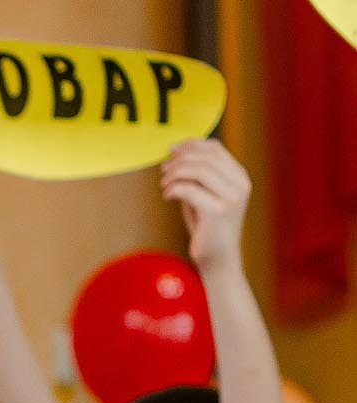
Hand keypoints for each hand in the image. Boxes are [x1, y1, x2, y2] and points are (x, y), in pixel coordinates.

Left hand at [164, 137, 251, 274]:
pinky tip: (167, 196)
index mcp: (239, 177)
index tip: (171, 151)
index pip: (215, 148)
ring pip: (198, 170)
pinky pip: (190, 190)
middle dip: (180, 159)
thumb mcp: (204, 194)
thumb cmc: (206, 226)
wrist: (217, 258)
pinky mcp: (218, 212)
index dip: (191, 145)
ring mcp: (231, 198)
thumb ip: (196, 175)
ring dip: (175, 173)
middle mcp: (239, 184)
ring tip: (164, 184)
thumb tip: (175, 152)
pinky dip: (173, 189)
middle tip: (163, 169)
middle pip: (206, 156)